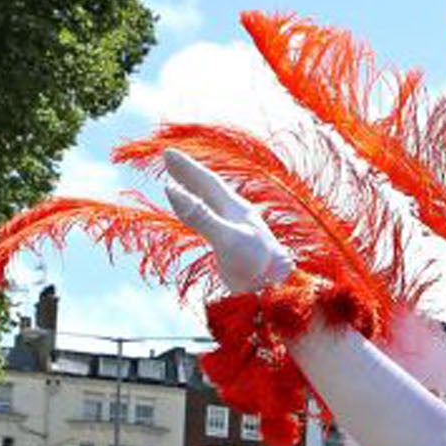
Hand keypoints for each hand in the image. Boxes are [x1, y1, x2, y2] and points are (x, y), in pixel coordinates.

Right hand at [163, 150, 294, 293]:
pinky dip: (201, 212)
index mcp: (235, 209)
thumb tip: (170, 189)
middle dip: (188, 174)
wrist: (277, 291)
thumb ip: (199, 215)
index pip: (207, 181)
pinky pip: (213, 220)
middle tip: (168, 160)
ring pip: (212, 203)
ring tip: (180, 184)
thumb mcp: (224, 237)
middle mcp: (237, 216)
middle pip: (209, 188)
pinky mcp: (235, 248)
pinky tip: (200, 217)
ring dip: (194, 191)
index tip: (167, 153)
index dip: (187, 167)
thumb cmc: (255, 264)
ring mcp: (237, 231)